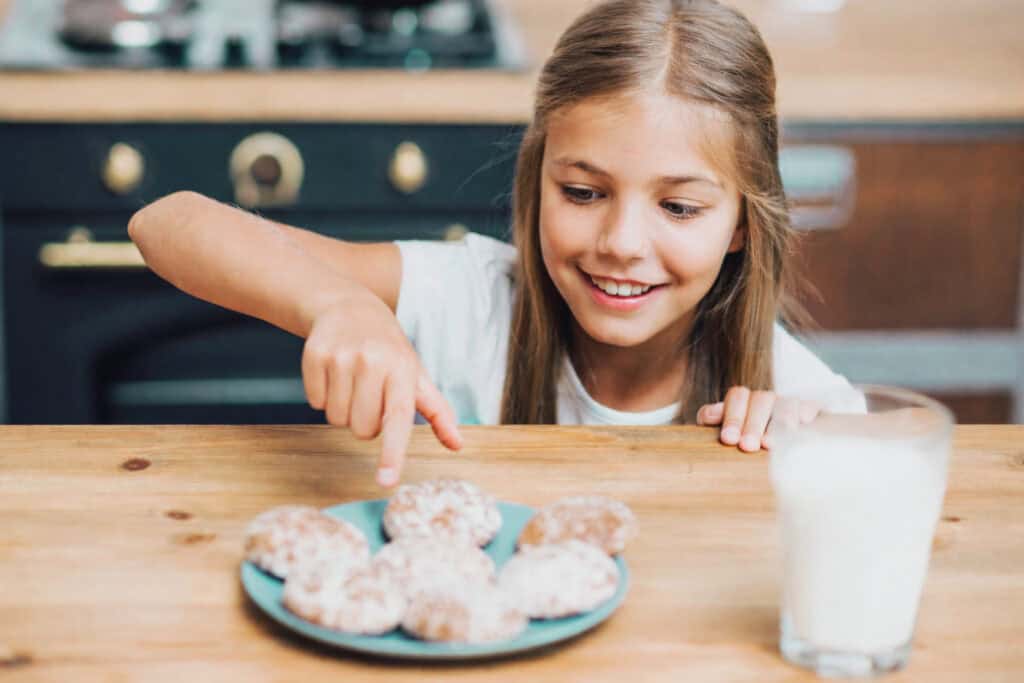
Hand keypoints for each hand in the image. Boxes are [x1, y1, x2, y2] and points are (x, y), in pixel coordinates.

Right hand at [301, 295, 461, 486]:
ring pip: (336, 419)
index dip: (392, 452)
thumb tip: (457, 444)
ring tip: (353, 383)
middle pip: (362, 429)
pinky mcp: (315, 354)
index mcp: (402, 370)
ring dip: (344, 410)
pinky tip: (334, 374)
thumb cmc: (390, 350)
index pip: (398, 419)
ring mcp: (342, 357)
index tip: (386, 481)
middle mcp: (372, 362)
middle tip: (371, 395)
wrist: (351, 308)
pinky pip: (314, 402)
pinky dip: (322, 396)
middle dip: (366, 423)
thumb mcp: (416, 375)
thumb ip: (437, 412)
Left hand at [696, 386, 819, 452]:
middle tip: (747, 447)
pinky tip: (803, 423)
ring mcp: (788, 404)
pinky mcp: (810, 411)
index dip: (733, 417)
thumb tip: (708, 415)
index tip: (729, 439)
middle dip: (753, 424)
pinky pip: (809, 405)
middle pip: (760, 401)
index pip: (737, 398)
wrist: (778, 453)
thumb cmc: (744, 445)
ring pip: (785, 403)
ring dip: (778, 421)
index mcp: (743, 401)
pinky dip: (806, 411)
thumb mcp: (725, 433)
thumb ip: (712, 421)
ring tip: (772, 444)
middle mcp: (765, 399)